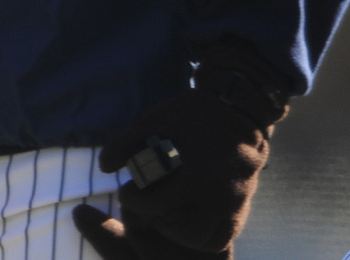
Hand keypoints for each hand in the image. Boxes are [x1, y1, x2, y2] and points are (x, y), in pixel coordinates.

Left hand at [73, 75, 282, 255]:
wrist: (240, 109)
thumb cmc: (192, 113)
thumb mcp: (154, 120)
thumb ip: (124, 143)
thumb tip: (104, 168)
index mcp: (197, 176)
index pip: (156, 207)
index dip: (133, 200)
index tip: (128, 190)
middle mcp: (221, 195)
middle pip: (187, 234)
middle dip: (162, 223)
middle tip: (151, 204)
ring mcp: (237, 203)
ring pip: (210, 239)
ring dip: (185, 232)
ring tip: (170, 211)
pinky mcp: (245, 204)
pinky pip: (225, 233)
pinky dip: (206, 231)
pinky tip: (189, 213)